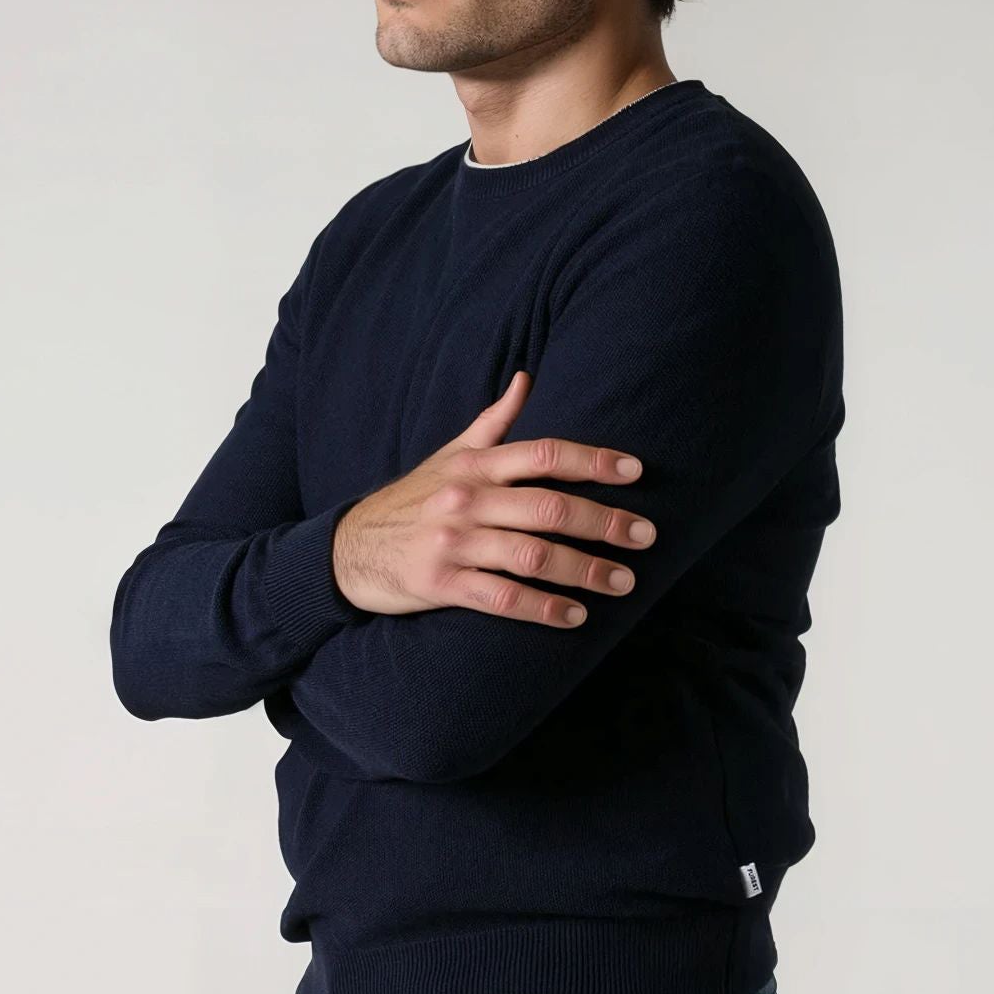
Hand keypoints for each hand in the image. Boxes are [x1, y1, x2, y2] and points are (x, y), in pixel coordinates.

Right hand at [329, 371, 656, 623]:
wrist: (347, 550)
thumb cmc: (413, 499)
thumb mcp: (449, 454)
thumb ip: (493, 421)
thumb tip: (528, 377)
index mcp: (475, 464)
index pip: (543, 453)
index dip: (593, 460)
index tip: (636, 470)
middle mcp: (467, 499)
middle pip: (549, 507)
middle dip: (605, 522)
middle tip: (647, 536)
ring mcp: (454, 543)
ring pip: (533, 555)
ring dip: (584, 571)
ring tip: (624, 582)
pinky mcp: (441, 585)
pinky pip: (502, 599)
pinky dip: (544, 609)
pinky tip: (576, 616)